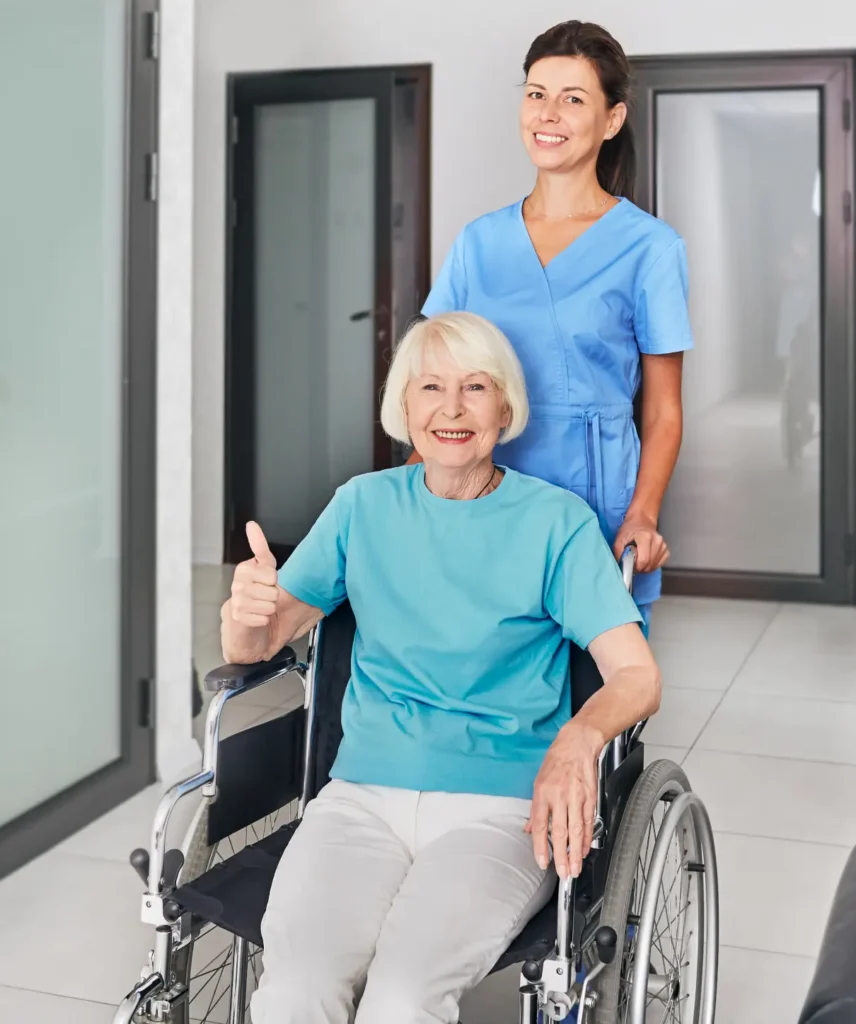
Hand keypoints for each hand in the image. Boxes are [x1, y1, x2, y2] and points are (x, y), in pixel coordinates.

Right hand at [229, 522, 278, 628]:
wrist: (246, 626)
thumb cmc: (256, 595)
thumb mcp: (263, 568)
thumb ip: (259, 547)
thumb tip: (251, 524)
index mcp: (243, 569)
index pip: (271, 573)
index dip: (273, 581)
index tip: (266, 583)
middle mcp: (237, 584)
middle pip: (273, 590)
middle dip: (273, 596)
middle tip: (263, 598)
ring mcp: (236, 601)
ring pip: (270, 604)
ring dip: (269, 609)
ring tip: (260, 607)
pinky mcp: (238, 618)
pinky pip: (264, 618)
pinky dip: (264, 620)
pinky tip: (256, 618)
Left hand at [526, 722, 602, 879]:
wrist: (577, 744)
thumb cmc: (556, 761)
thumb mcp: (538, 781)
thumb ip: (535, 809)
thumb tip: (530, 829)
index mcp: (543, 793)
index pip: (541, 825)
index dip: (541, 846)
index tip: (542, 862)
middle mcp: (559, 796)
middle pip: (560, 832)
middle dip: (561, 856)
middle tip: (563, 873)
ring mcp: (576, 797)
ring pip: (576, 830)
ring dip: (576, 852)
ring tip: (575, 868)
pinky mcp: (590, 798)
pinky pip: (588, 822)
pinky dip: (587, 838)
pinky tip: (584, 849)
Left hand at [613, 514, 668, 572]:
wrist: (641, 521)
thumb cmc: (629, 530)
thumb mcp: (619, 540)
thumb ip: (620, 553)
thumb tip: (622, 567)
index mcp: (645, 537)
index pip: (643, 560)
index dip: (636, 567)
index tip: (631, 567)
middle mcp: (656, 541)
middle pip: (649, 564)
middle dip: (640, 568)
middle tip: (633, 564)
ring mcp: (663, 545)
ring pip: (654, 566)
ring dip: (645, 568)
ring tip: (639, 560)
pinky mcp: (666, 549)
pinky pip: (659, 564)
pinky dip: (652, 565)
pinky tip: (647, 560)